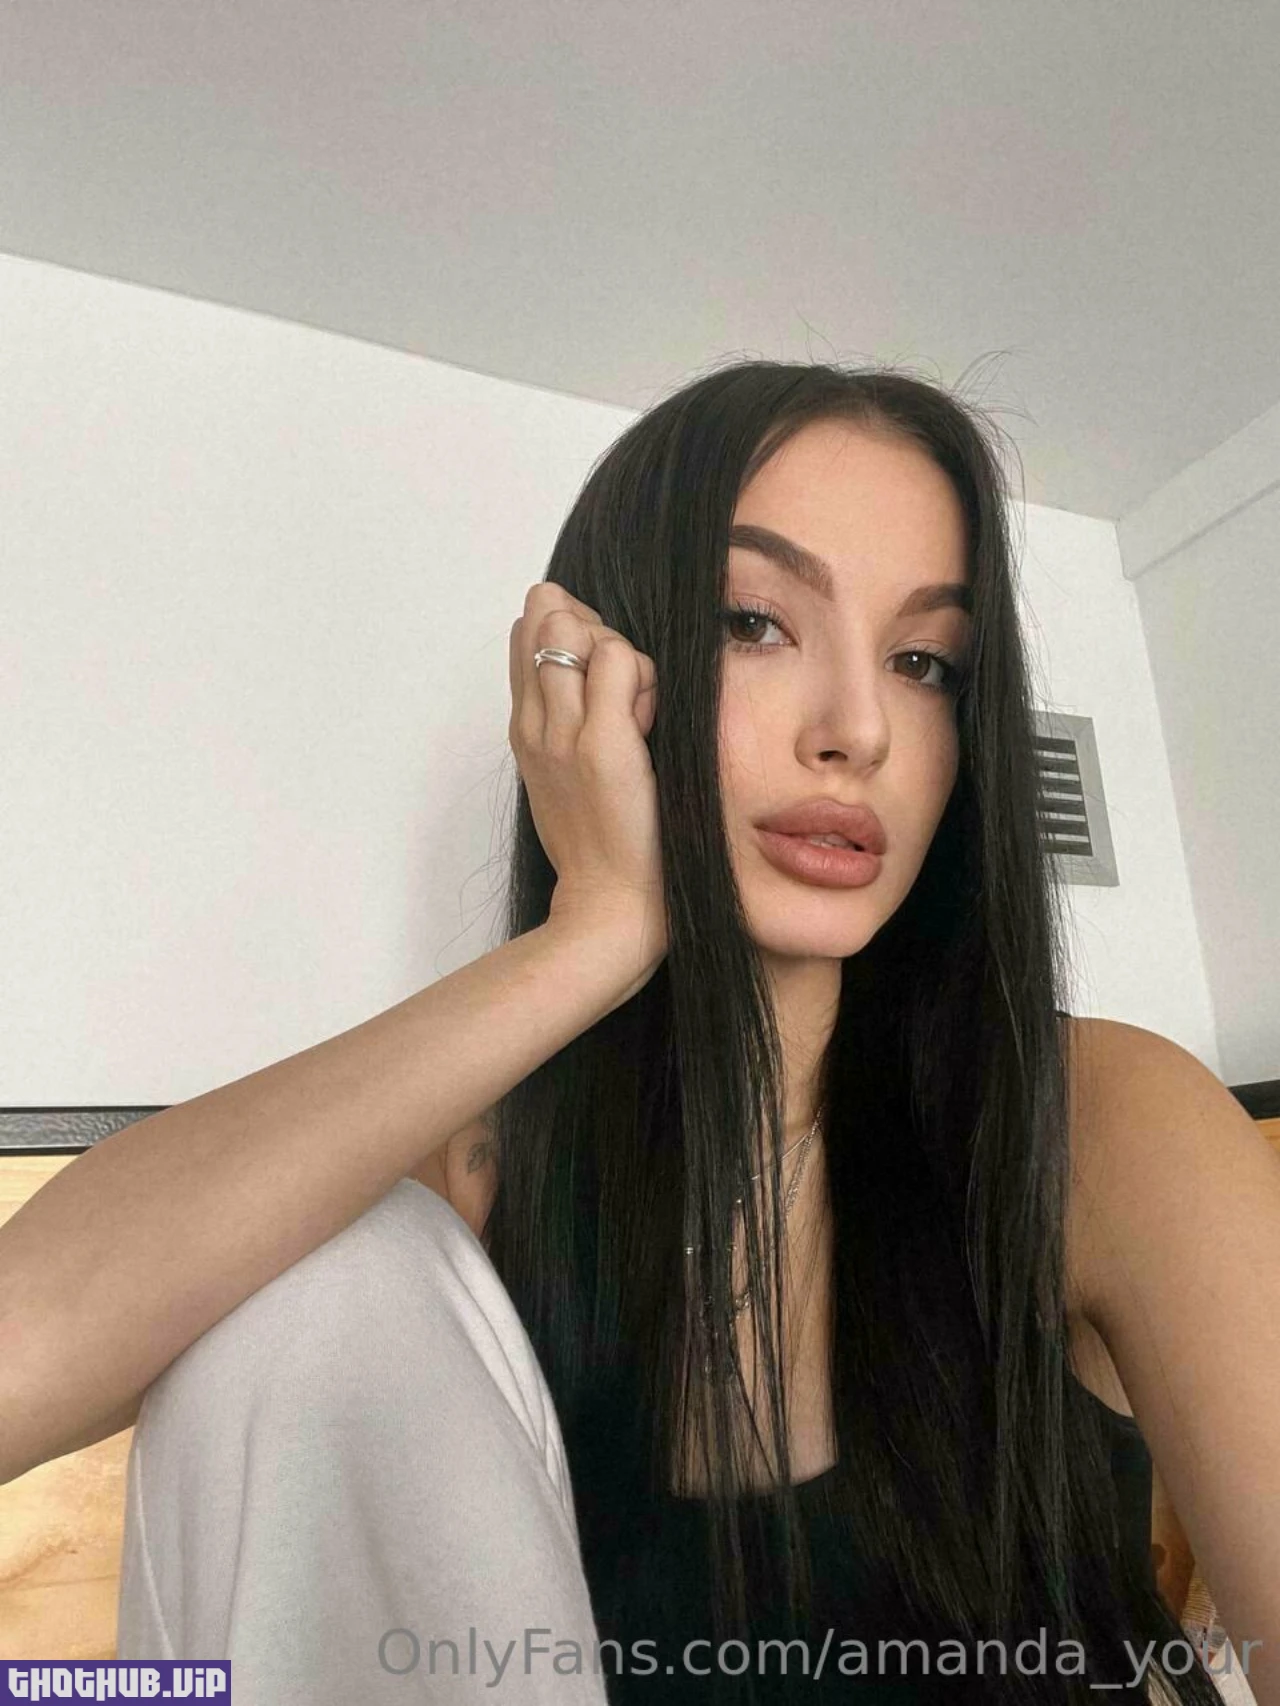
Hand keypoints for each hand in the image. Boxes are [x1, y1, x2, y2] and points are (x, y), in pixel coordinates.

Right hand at [508, 584, 667, 975]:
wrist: (606, 906)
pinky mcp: (600, 743)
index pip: (528, 635)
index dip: (571, 632)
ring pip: (580, 633)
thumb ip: (569, 721)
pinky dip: (643, 675)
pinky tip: (649, 721)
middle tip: (624, 693)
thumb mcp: (569, 776)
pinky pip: (619, 659)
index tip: (603, 677)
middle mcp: (534, 724)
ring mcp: (563, 732)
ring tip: (637, 713)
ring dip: (620, 655)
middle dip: (594, 632)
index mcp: (525, 731)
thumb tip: (590, 664)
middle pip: (548, 622)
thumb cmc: (603, 845)